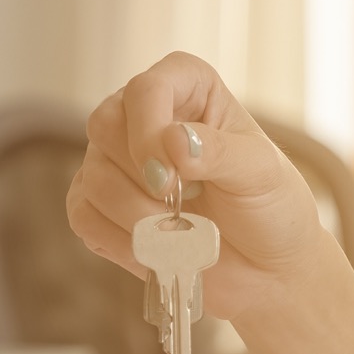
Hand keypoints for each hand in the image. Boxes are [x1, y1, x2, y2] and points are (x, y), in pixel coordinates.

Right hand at [66, 51, 336, 321]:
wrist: (264, 267)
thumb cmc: (269, 207)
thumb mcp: (260, 173)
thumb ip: (221, 151)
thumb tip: (171, 141)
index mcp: (185, 86)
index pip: (145, 89)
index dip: (149, 131)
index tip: (173, 178)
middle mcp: (142, 115)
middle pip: (104, 125)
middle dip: (142, 177)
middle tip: (183, 206)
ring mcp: (114, 161)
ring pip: (95, 179)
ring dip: (139, 218)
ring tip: (184, 233)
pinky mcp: (99, 206)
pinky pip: (84, 216)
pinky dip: (122, 241)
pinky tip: (157, 248)